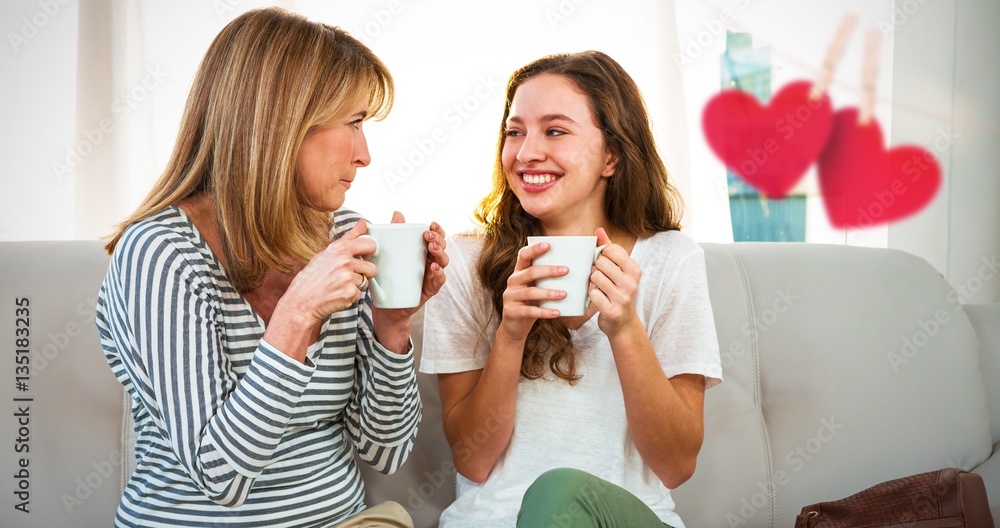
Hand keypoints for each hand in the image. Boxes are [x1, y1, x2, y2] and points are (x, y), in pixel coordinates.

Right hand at [279, 220, 376, 323]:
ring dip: (356, 285)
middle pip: (372, 267)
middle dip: (366, 272)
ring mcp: (348, 277)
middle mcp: (344, 261)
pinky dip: (351, 296)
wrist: (300, 301)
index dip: (368, 253)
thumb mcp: (327, 253)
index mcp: (339, 248)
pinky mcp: (350, 293)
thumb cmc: (312, 277)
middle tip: (350, 275)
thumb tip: (363, 224)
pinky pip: (359, 293)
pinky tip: (337, 294)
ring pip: (365, 281)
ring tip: (339, 285)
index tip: (362, 257)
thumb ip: (348, 238)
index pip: (370, 244)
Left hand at [372, 212, 448, 350]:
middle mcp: (430, 262)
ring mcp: (431, 275)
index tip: (431, 224)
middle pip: (442, 247)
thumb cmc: (387, 277)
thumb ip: (392, 234)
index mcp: (422, 251)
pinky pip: (439, 280)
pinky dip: (439, 273)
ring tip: (431, 248)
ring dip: (440, 253)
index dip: (437, 230)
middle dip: (439, 239)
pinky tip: (434, 268)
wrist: (386, 306)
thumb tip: (397, 213)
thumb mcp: (385, 254)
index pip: (435, 237)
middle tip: (428, 235)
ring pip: (443, 262)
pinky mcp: (430, 289)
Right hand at [496, 241, 568, 343]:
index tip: (548, 244)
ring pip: (530, 292)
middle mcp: (513, 281)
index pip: (523, 255)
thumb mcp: (536, 288)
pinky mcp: (512, 311)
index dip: (534, 249)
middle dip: (549, 270)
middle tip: (566, 270)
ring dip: (549, 293)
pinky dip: (544, 312)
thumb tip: (578, 270)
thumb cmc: (531, 303)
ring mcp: (510, 296)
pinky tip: (557, 312)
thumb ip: (548, 279)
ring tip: (565, 294)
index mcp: (519, 272)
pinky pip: (530, 311)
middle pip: (530, 272)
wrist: (514, 327)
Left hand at [590, 227, 641, 336]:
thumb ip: (608, 248)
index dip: (602, 255)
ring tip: (600, 288)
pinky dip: (592, 296)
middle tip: (600, 278)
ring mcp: (623, 298)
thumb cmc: (619, 292)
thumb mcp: (619, 270)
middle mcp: (631, 283)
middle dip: (596, 269)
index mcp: (634, 270)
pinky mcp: (613, 311)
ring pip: (595, 278)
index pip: (611, 250)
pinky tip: (598, 299)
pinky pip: (593, 294)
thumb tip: (598, 229)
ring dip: (592, 283)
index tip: (604, 264)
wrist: (624, 324)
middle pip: (601, 263)